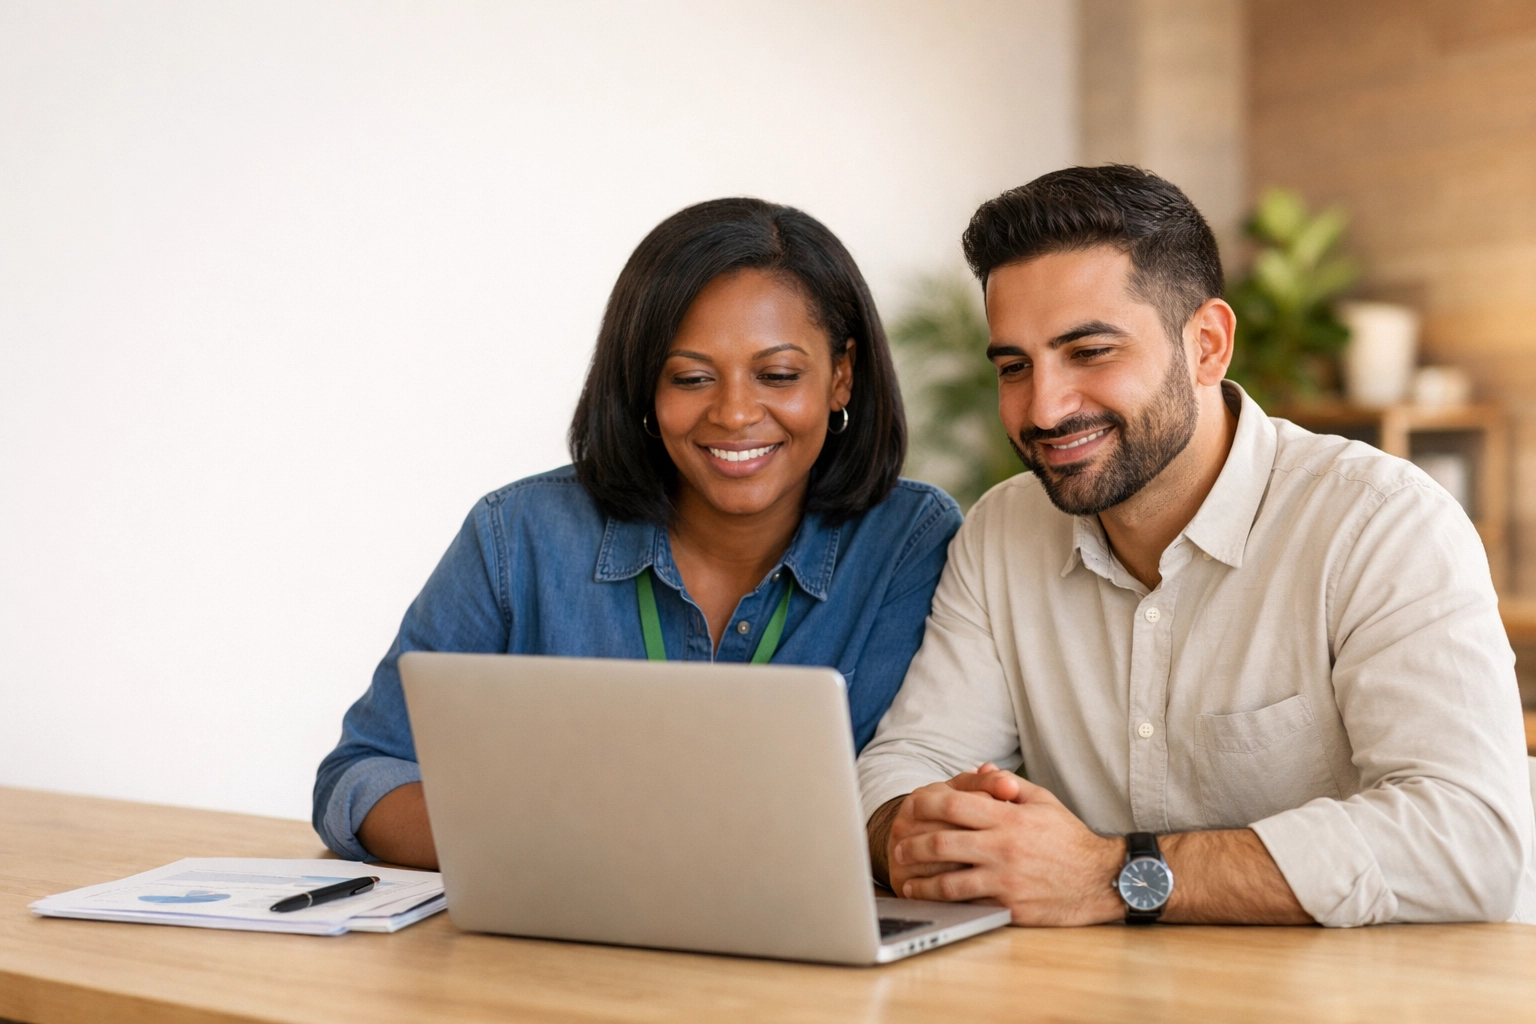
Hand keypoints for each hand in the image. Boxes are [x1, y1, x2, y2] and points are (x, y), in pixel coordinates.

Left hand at [890, 768, 1123, 925]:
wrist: (1104, 880)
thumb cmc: (1070, 838)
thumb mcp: (1043, 801)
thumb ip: (1008, 785)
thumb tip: (979, 771)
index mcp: (1009, 818)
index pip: (954, 804)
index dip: (925, 803)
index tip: (910, 806)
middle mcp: (1004, 848)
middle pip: (941, 843)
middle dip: (911, 846)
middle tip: (898, 848)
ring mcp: (1006, 881)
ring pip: (948, 882)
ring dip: (921, 882)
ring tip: (907, 880)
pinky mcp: (1011, 908)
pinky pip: (969, 906)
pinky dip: (945, 904)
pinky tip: (933, 902)